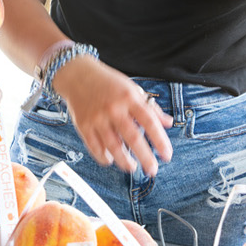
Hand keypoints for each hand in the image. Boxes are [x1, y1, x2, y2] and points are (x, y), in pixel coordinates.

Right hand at [52, 57, 172, 175]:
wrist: (77, 75)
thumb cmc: (107, 83)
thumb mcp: (132, 89)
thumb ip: (150, 107)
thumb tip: (168, 122)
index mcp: (129, 98)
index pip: (149, 122)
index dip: (160, 141)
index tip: (167, 155)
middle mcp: (113, 108)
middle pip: (132, 137)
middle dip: (145, 157)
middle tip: (152, 170)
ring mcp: (97, 118)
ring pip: (113, 146)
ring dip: (124, 161)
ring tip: (132, 168)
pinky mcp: (83, 125)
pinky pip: (94, 146)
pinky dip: (103, 157)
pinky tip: (111, 160)